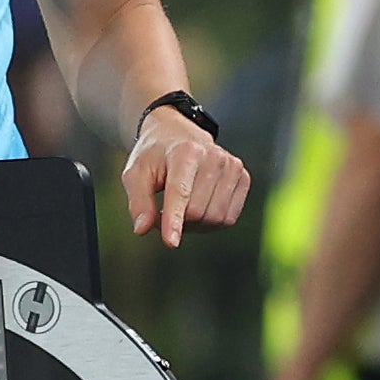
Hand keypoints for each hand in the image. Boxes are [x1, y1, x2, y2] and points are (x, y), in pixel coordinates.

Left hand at [123, 107, 250, 249]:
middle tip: (162, 211)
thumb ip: (138, 202)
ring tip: (181, 207)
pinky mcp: (243, 178)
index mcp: (185, 152)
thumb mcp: (135, 174)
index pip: (180, 193)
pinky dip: (211, 222)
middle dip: (176, 221)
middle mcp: (214, 157)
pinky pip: (228, 218)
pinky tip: (199, 207)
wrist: (179, 136)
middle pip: (196, 212)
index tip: (171, 243)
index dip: (174, 220)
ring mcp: (232, 167)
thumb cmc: (155, 157)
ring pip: (215, 218)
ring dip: (194, 224)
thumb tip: (142, 229)